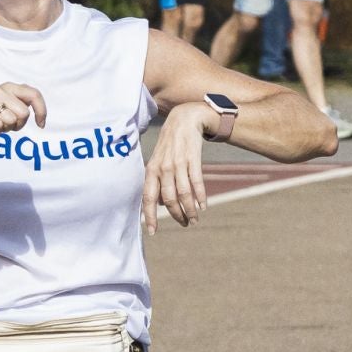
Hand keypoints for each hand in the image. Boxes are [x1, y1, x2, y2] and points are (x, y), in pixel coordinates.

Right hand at [0, 83, 46, 146]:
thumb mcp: (4, 101)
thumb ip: (20, 102)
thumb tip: (39, 112)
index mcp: (9, 86)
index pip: (34, 94)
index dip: (41, 110)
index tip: (41, 124)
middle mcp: (0, 90)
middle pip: (24, 114)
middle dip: (18, 125)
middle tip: (7, 125)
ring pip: (11, 121)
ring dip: (5, 129)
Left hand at [141, 102, 211, 233]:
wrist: (184, 119)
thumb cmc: (170, 145)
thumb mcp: (158, 161)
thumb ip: (157, 182)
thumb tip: (158, 204)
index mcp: (151, 171)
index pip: (148, 198)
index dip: (149, 216)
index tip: (152, 232)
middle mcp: (163, 168)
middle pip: (168, 199)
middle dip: (177, 215)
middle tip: (185, 224)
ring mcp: (178, 163)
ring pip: (183, 194)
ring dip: (190, 210)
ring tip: (194, 219)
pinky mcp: (192, 159)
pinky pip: (196, 182)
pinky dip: (200, 196)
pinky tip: (203, 206)